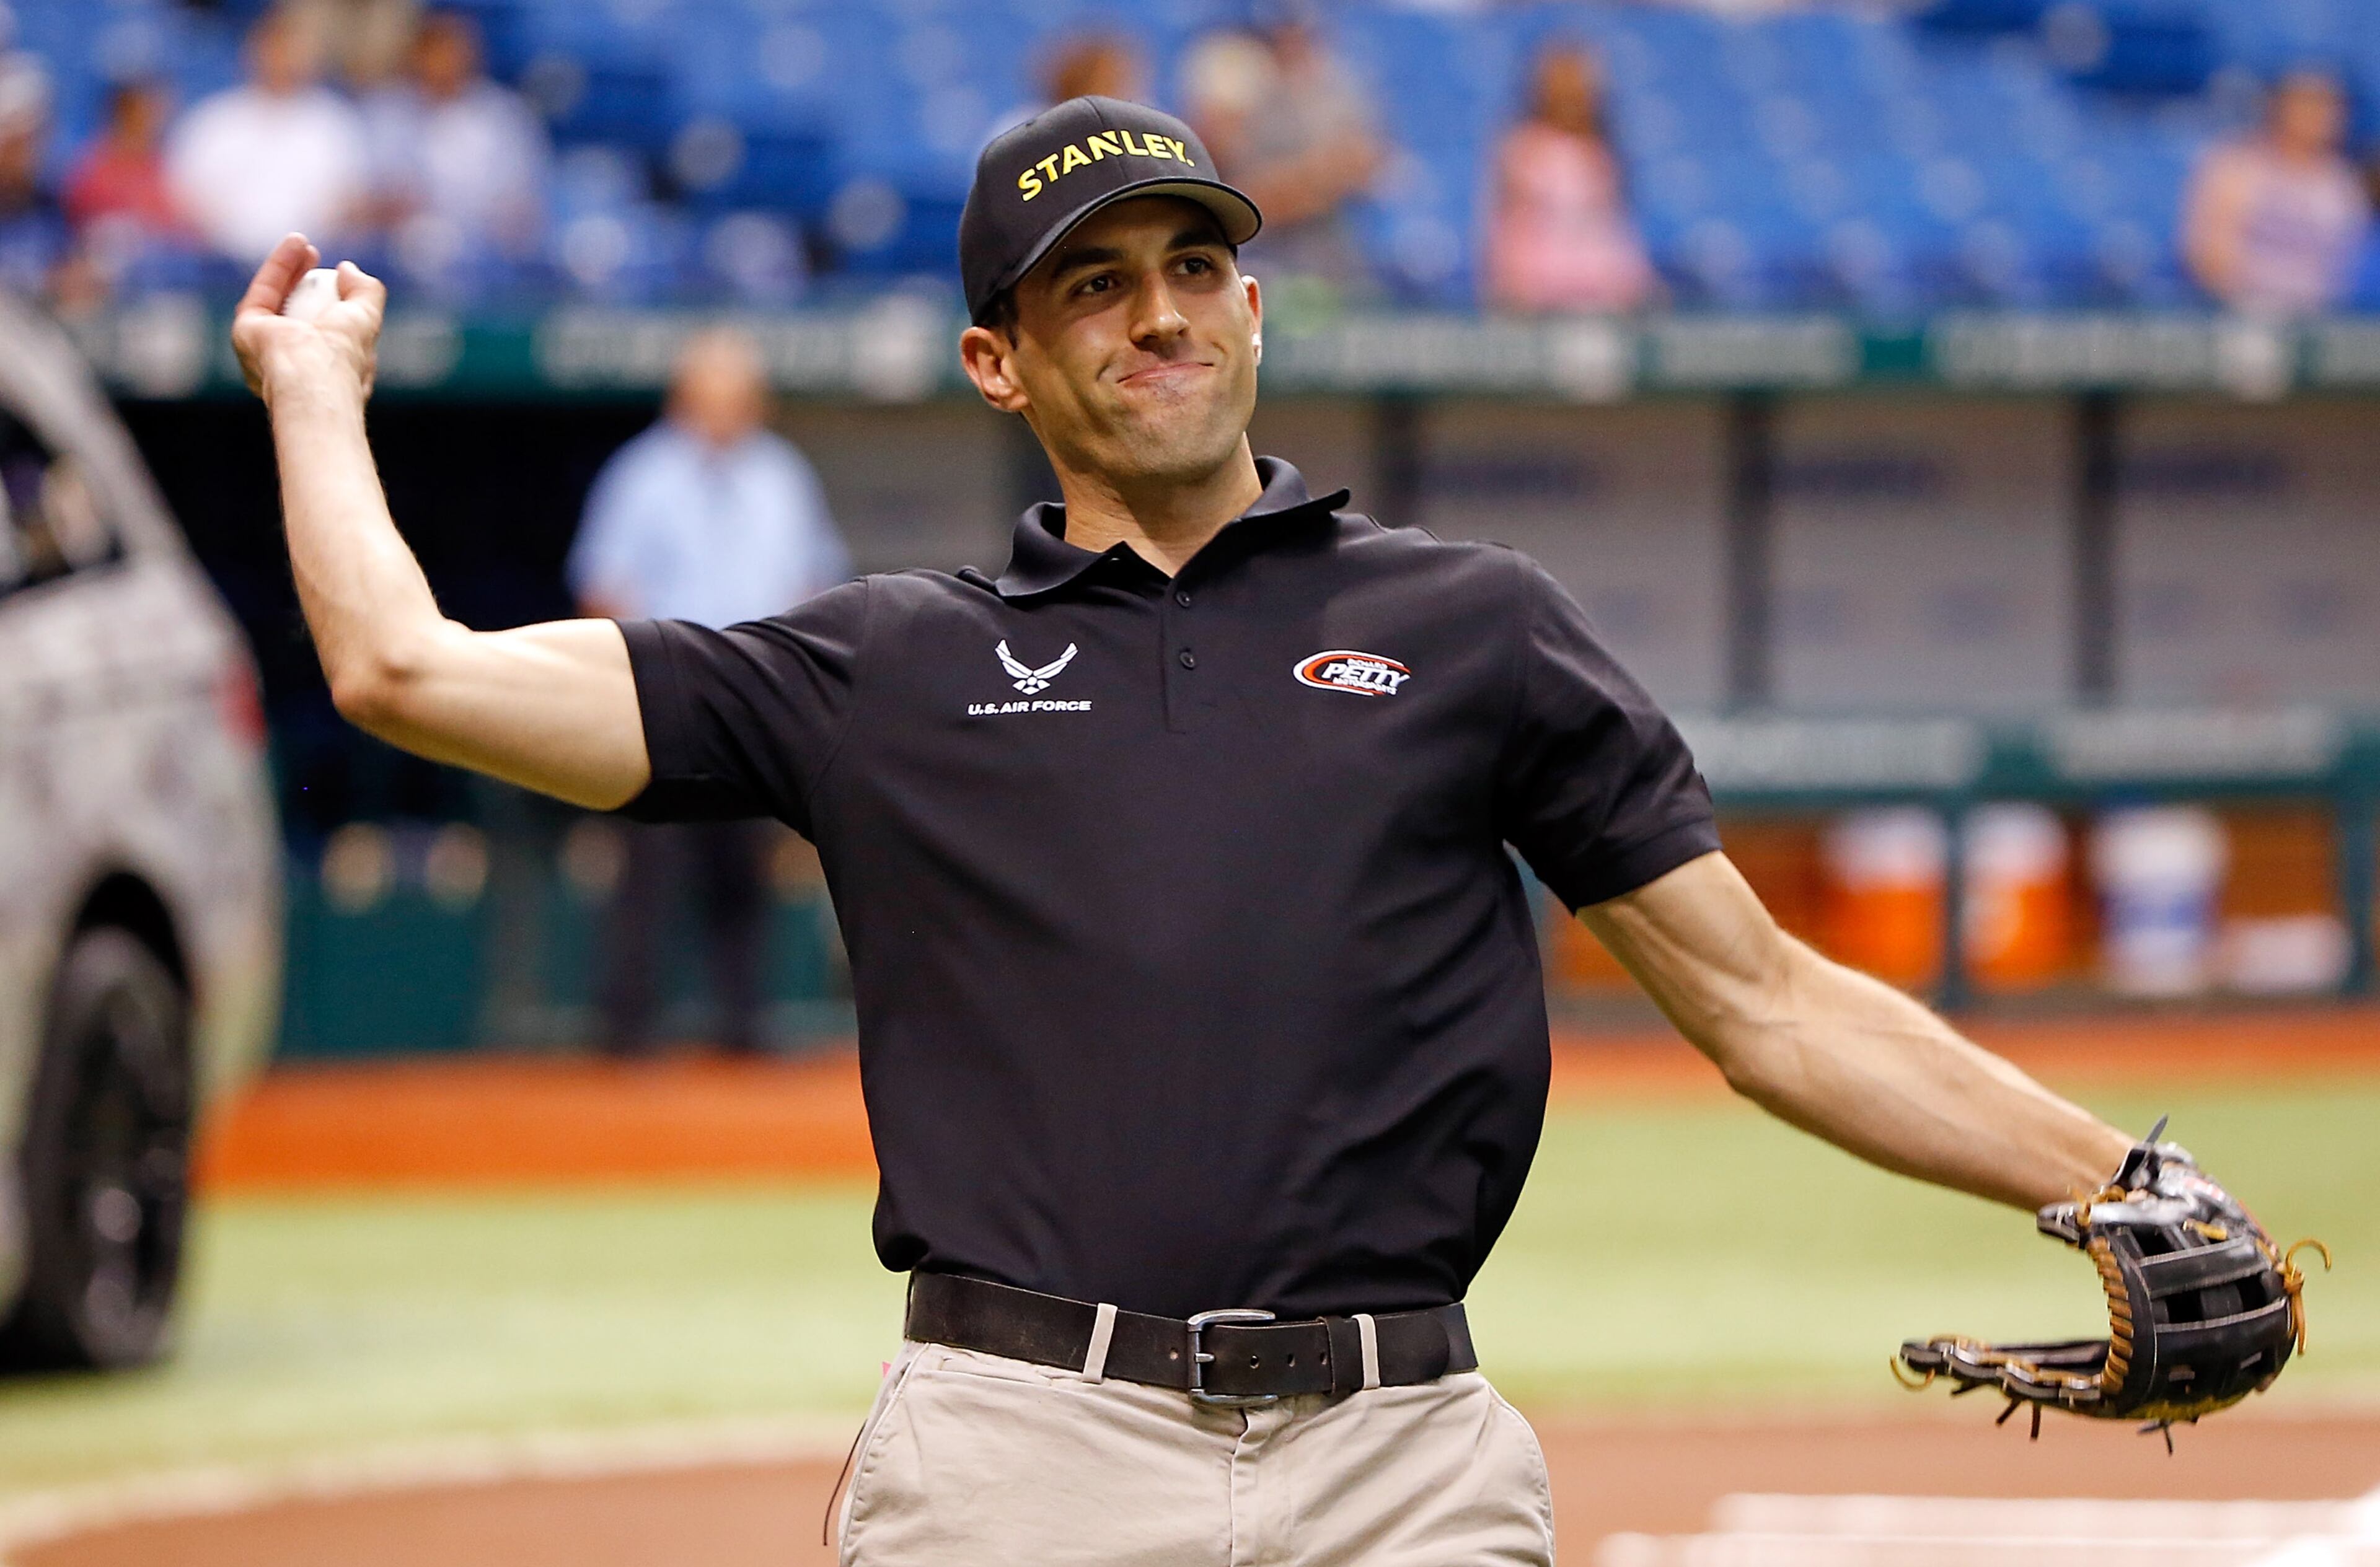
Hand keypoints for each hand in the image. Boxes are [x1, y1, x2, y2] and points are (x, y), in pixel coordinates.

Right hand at [230, 234, 385, 404]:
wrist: (312, 377)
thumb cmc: (344, 356)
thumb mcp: (367, 319)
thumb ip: (365, 292)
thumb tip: (347, 268)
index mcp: (324, 371)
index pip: (326, 334)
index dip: (331, 301)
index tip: (339, 275)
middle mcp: (293, 364)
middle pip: (294, 313)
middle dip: (304, 280)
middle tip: (314, 253)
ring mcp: (267, 351)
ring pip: (276, 301)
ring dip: (289, 268)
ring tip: (302, 241)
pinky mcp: (246, 334)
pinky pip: (262, 294)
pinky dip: (279, 266)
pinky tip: (294, 244)